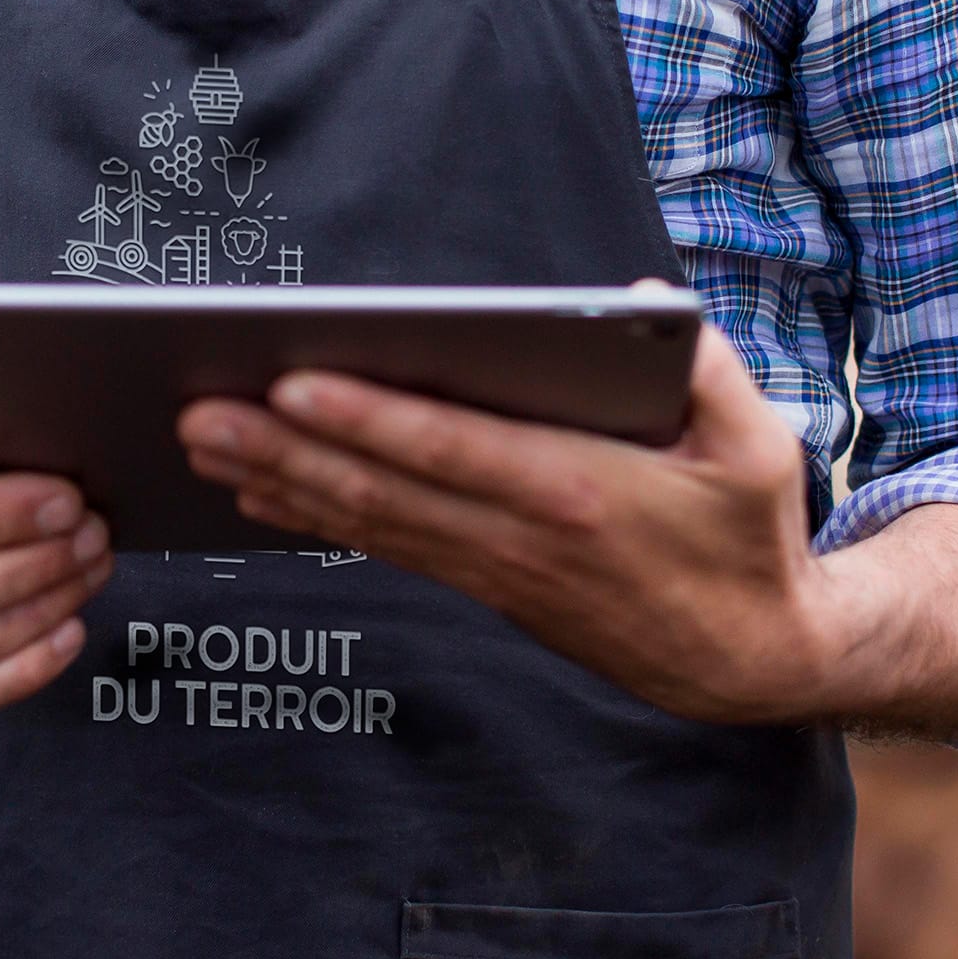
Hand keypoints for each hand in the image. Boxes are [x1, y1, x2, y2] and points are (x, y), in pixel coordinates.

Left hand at [177, 324, 846, 724]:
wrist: (747, 662)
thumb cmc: (748, 538)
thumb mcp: (759, 445)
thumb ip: (706, 364)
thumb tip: (641, 297)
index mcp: (579, 490)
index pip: (448, 446)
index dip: (364, 417)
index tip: (291, 382)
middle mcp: (519, 535)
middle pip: (381, 488)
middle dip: (283, 447)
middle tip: (198, 411)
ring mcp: (495, 569)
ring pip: (370, 523)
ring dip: (282, 484)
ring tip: (204, 445)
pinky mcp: (487, 587)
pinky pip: (388, 547)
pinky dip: (321, 520)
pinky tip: (267, 493)